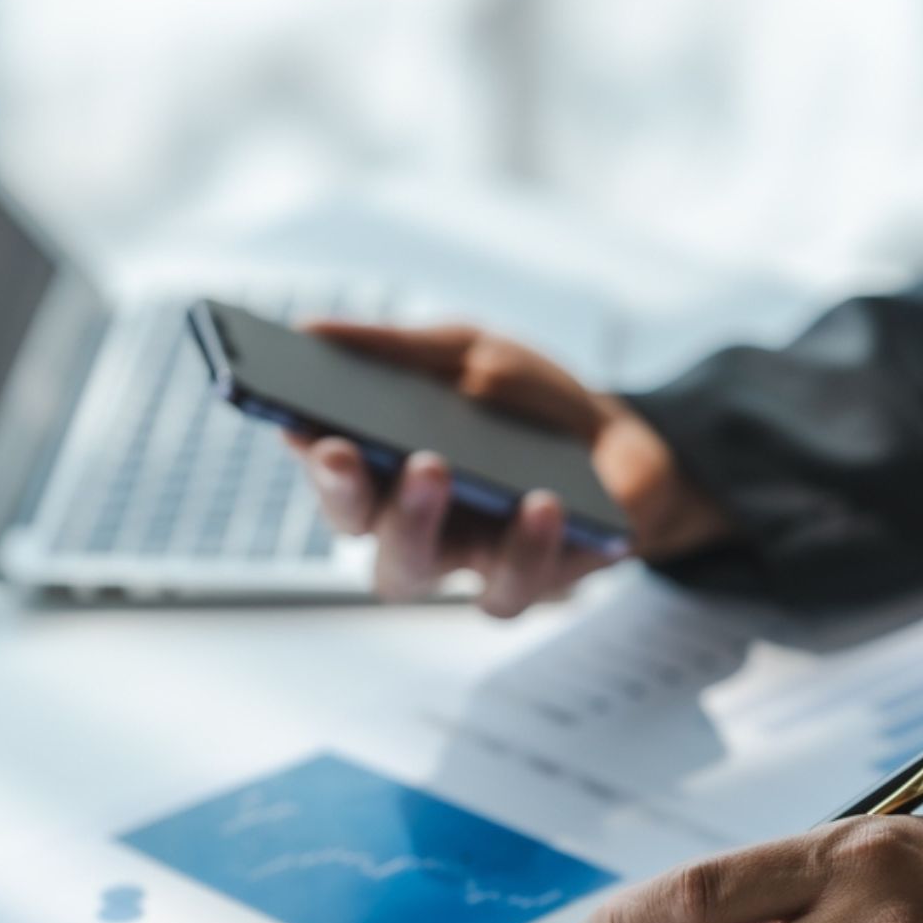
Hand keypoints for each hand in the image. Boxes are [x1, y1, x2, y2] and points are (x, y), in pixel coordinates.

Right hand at [287, 322, 727, 615]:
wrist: (624, 443)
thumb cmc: (529, 404)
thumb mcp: (469, 352)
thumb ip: (395, 350)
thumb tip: (310, 330)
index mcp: (385, 469)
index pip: (330, 471)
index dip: (308, 453)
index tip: (298, 424)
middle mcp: (410, 524)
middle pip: (355, 529)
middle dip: (343, 491)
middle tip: (346, 450)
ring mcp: (461, 561)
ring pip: (408, 571)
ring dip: (413, 520)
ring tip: (435, 465)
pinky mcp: (523, 585)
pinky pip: (503, 591)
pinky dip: (522, 546)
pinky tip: (541, 503)